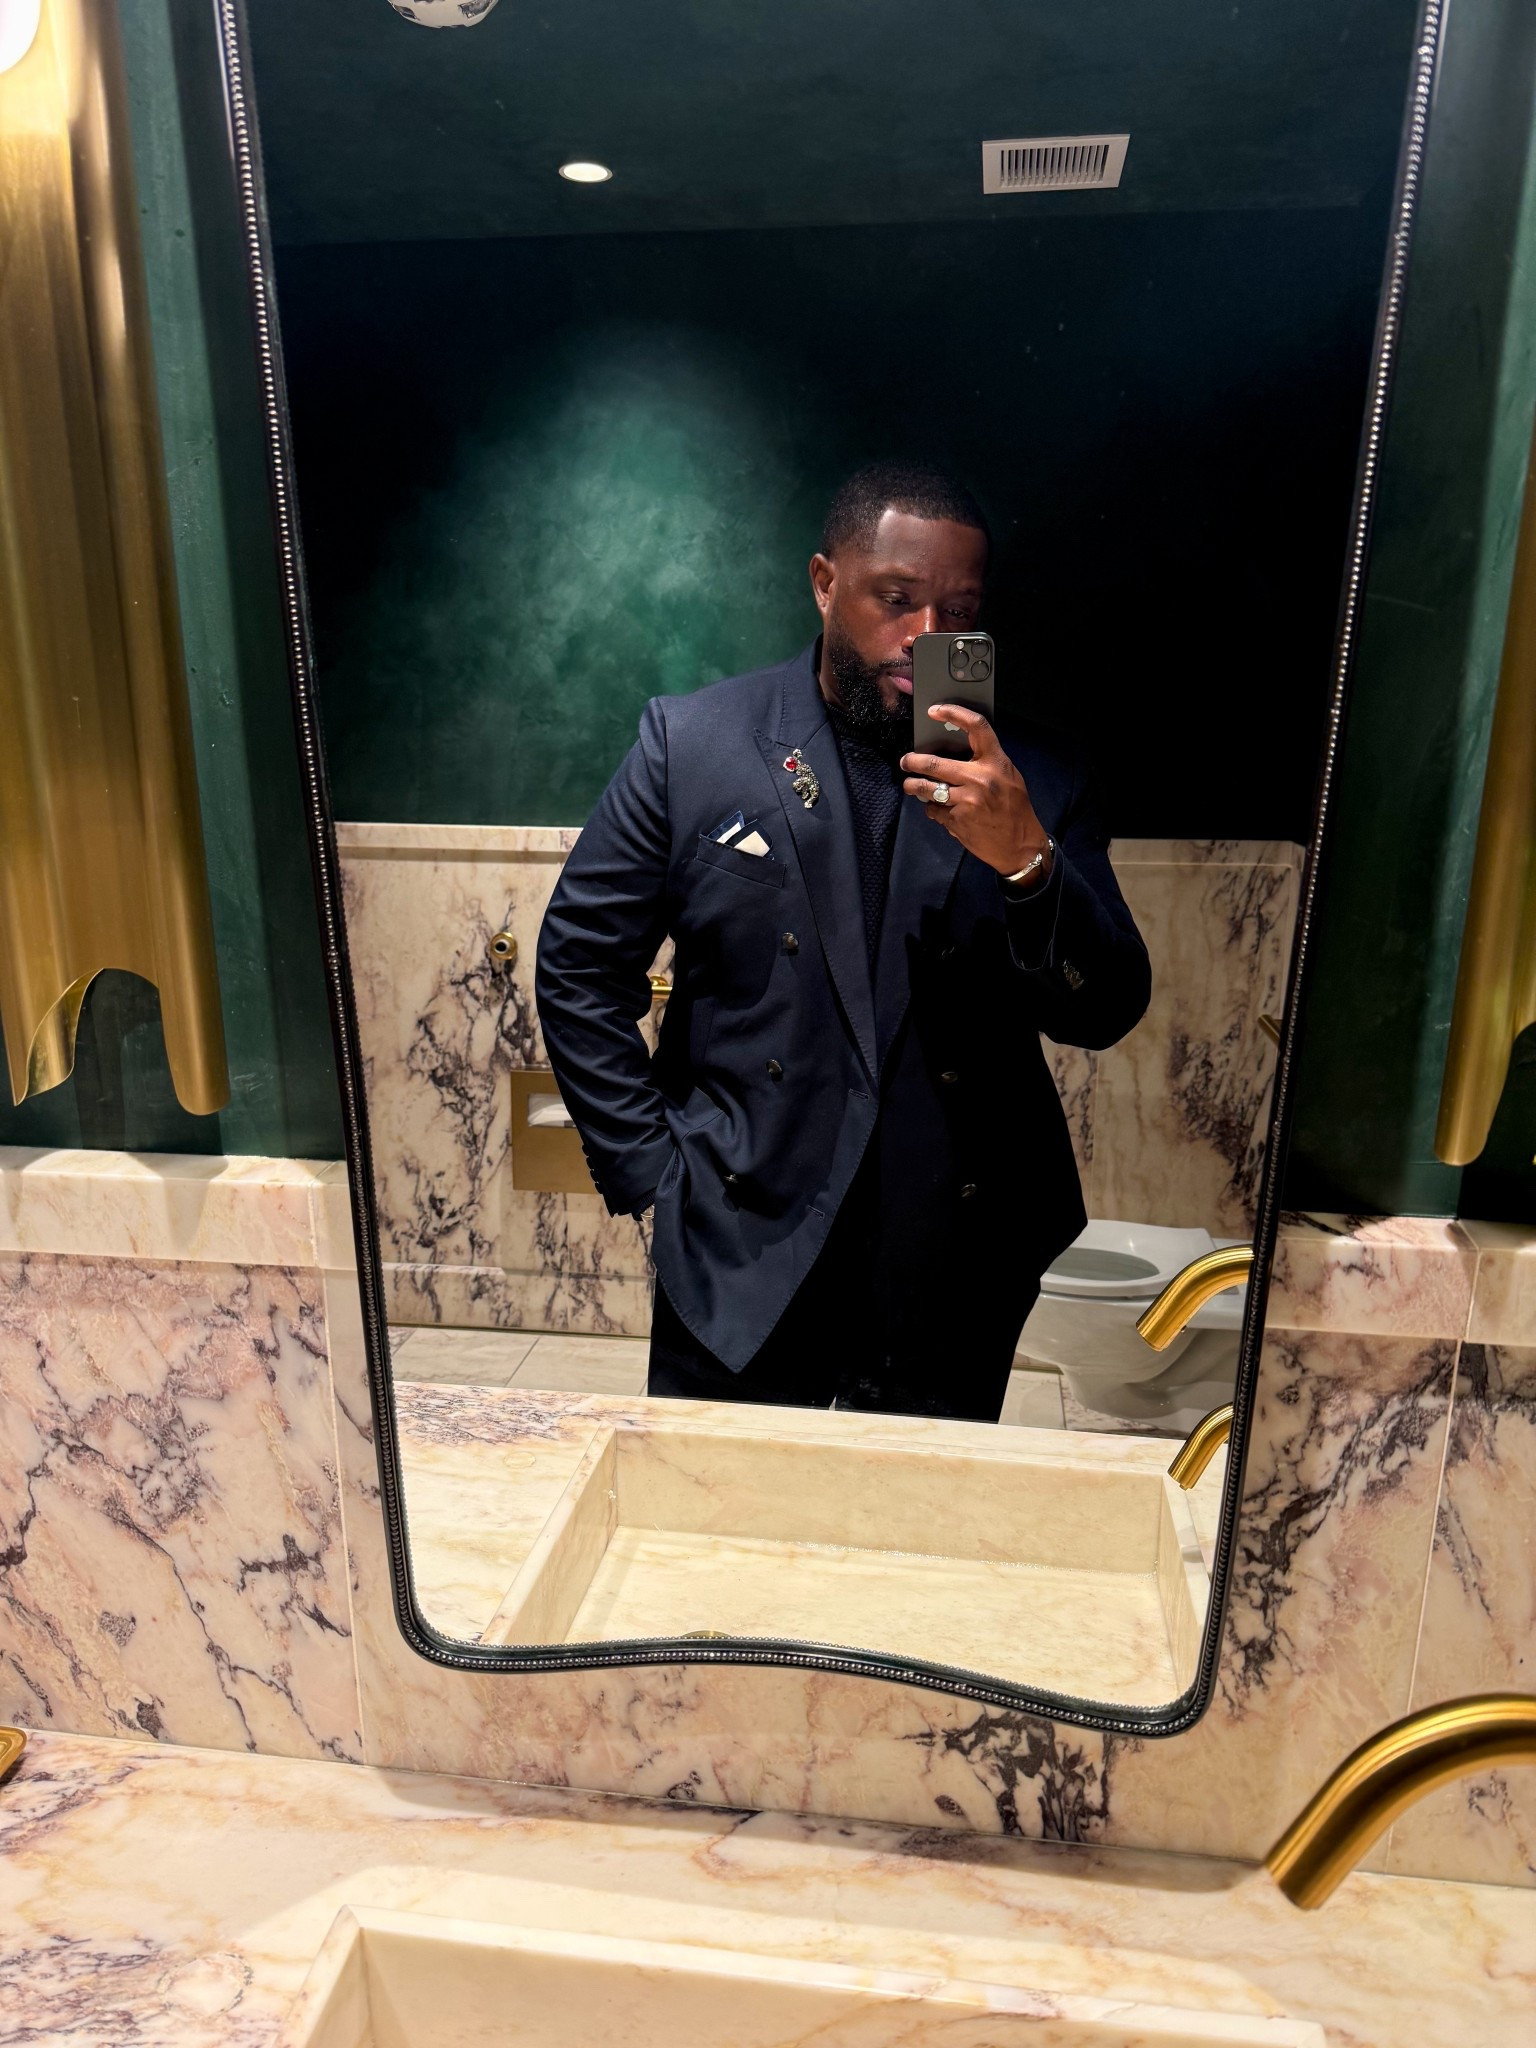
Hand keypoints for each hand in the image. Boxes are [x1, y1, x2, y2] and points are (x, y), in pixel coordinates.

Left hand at [901, 705, 1051, 877]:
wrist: (1020, 845)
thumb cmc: (1014, 809)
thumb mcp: (1008, 777)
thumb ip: (986, 763)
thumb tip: (955, 752)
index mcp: (996, 762)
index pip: (976, 727)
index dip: (954, 713)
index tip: (935, 710)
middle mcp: (980, 778)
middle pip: (935, 763)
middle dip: (913, 761)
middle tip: (906, 761)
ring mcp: (967, 800)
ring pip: (927, 788)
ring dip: (913, 786)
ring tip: (910, 785)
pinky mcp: (957, 820)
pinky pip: (934, 810)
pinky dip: (934, 809)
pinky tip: (940, 811)